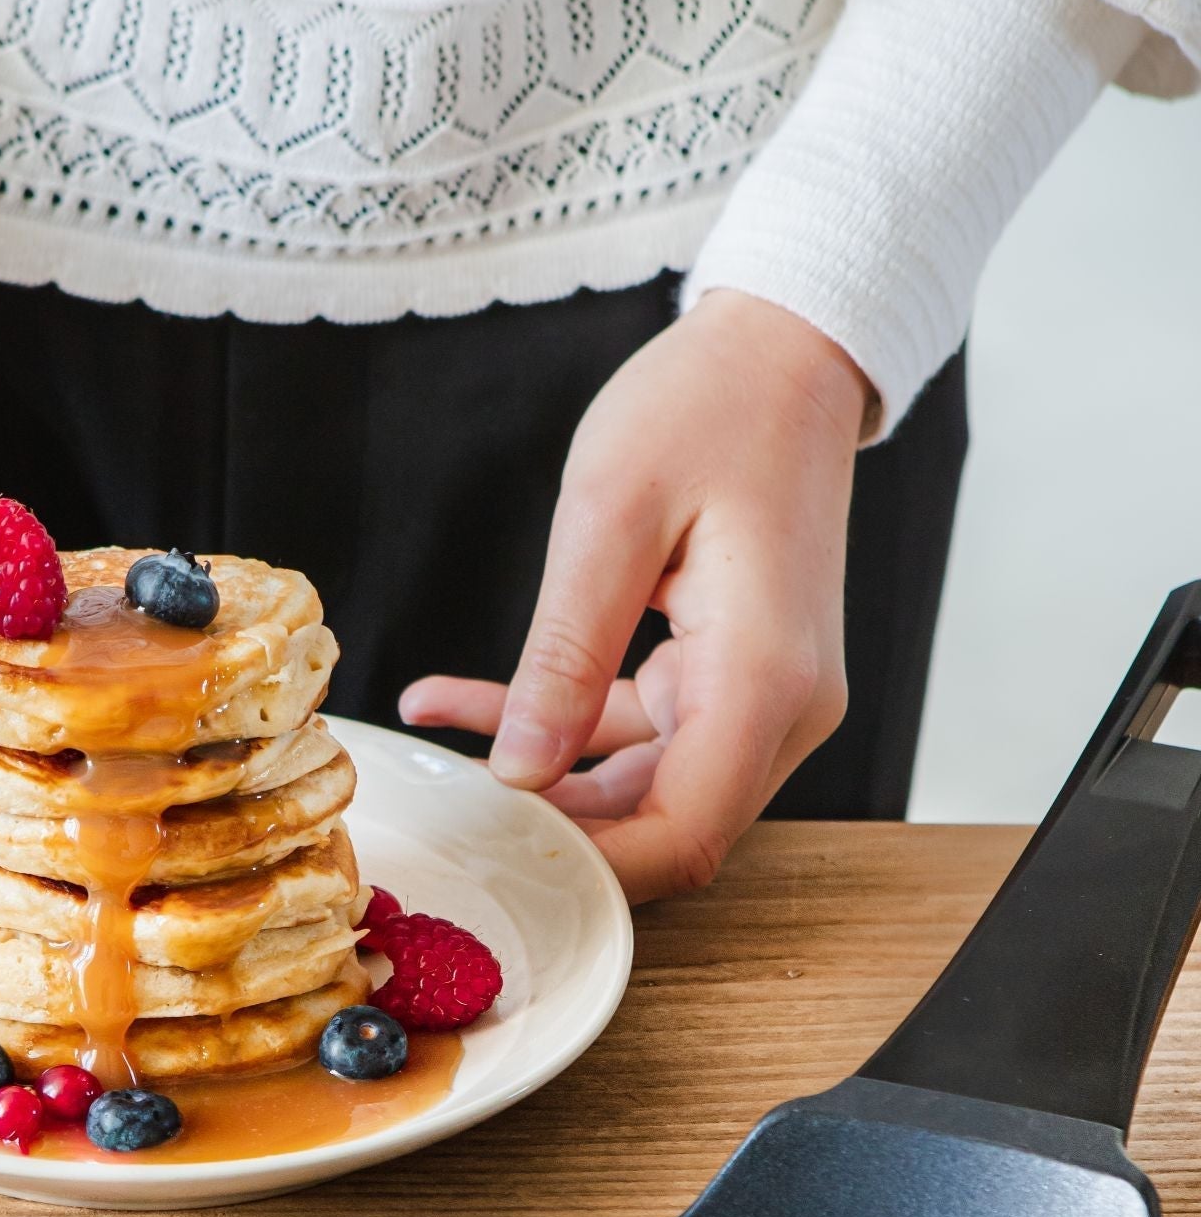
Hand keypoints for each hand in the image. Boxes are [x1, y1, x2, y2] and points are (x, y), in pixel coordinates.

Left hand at [400, 291, 872, 903]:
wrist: (786, 350)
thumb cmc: (710, 406)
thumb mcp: (610, 518)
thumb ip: (565, 652)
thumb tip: (520, 770)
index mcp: (766, 677)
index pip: (684, 833)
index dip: (592, 866)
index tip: (494, 849)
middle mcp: (781, 706)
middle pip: (668, 826)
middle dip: (555, 829)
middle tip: (445, 802)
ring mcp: (761, 695)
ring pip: (643, 786)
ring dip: (539, 774)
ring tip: (430, 726)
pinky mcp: (730, 675)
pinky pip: (637, 730)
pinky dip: (558, 723)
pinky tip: (457, 700)